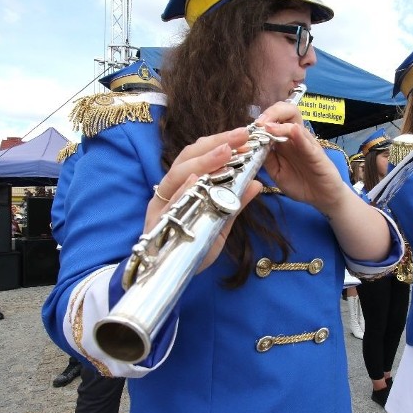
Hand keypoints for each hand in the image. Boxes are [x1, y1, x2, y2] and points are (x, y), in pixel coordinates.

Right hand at [146, 127, 261, 271]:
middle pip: (188, 157)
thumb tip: (257, 183)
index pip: (200, 155)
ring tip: (226, 151)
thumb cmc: (191, 247)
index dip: (221, 142)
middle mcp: (169, 190)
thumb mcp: (220, 223)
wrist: (166, 277)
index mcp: (182, 185)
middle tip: (242, 136)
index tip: (245, 136)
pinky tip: (197, 179)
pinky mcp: (156, 222)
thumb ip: (235, 203)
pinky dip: (183, 189)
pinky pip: (170, 202)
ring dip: (203, 161)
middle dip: (216, 144)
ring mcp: (161, 205)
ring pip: (178, 173)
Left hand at [255, 100, 350, 215]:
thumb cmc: (299, 183)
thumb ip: (266, 159)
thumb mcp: (276, 172)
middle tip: (259, 123)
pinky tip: (292, 131)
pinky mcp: (316, 154)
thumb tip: (252, 146)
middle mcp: (294, 137)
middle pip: (286, 112)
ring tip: (267, 126)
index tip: (249, 129)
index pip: (273, 120)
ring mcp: (306, 143)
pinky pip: (307, 141)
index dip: (261, 120)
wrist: (321, 197)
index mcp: (283, 140)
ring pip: (295, 122)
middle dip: (271, 112)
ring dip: (280, 121)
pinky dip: (298, 134)